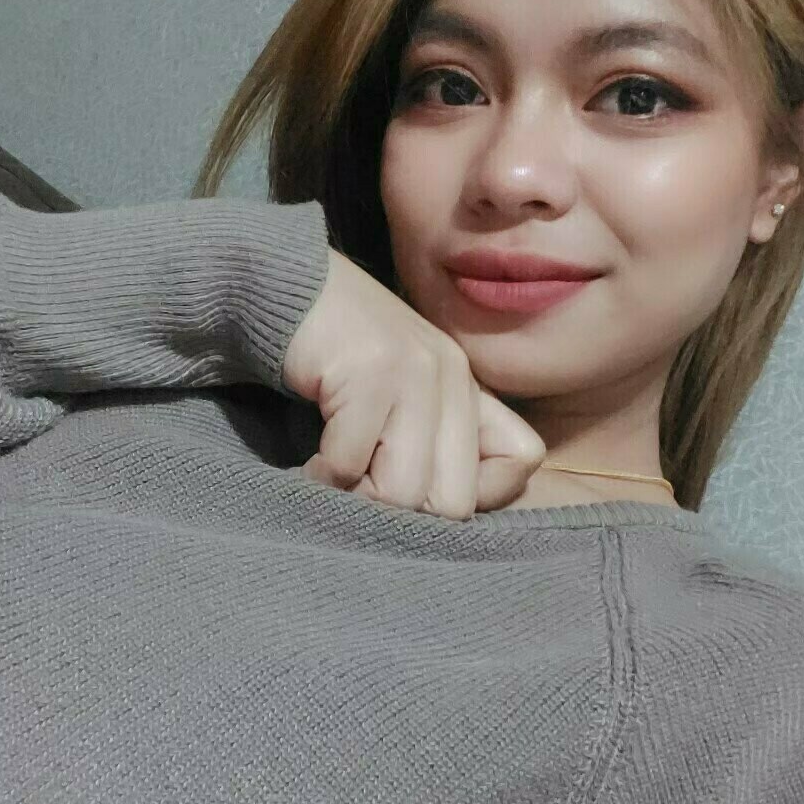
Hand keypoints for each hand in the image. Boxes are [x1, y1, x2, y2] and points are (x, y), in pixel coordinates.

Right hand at [282, 248, 545, 519]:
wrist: (282, 288)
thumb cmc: (336, 359)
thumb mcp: (401, 401)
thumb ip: (435, 443)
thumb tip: (446, 514)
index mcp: (468, 384)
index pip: (521, 459)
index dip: (474, 493)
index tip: (415, 484)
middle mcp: (453, 375)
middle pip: (455, 501)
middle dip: (401, 515)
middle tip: (361, 490)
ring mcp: (415, 371)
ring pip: (404, 493)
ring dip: (357, 500)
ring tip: (332, 475)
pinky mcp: (370, 372)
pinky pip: (349, 466)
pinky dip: (320, 478)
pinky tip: (308, 462)